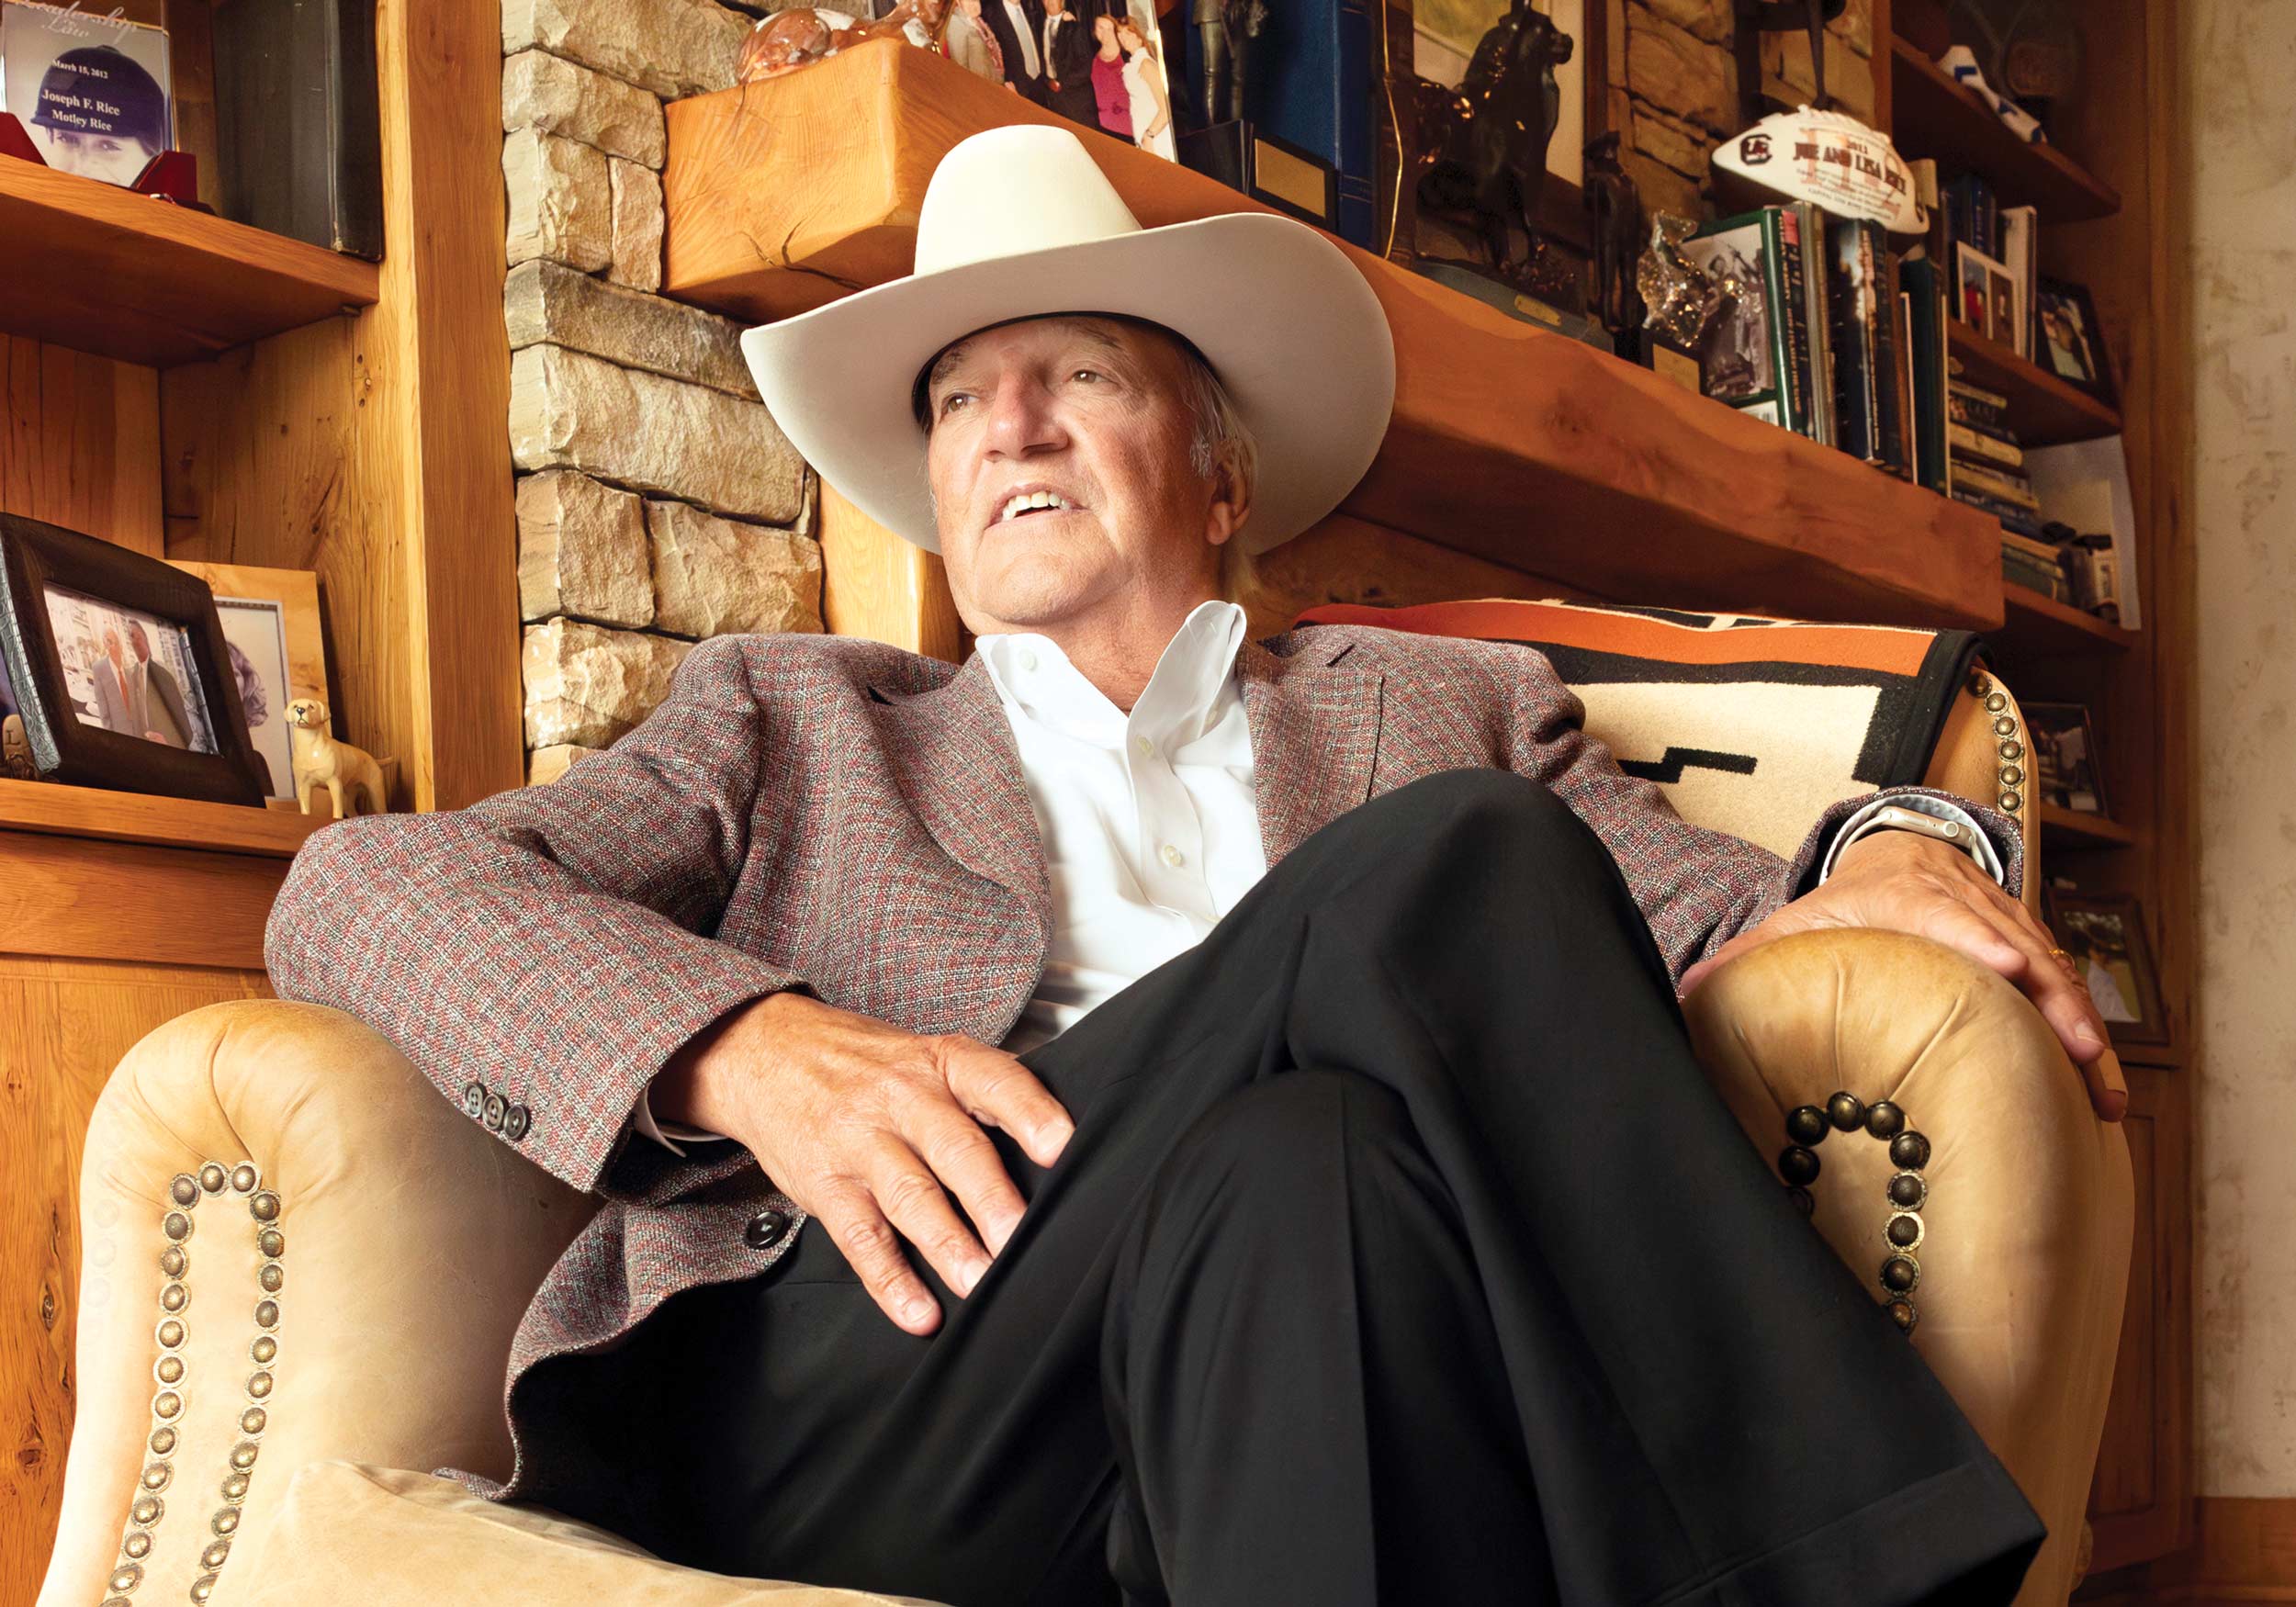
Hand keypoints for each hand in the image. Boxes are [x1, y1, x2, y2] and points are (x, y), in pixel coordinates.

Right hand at [653, 992, 1074, 1333]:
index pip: (994, 1082)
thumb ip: (980, 1094)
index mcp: (940, 1062)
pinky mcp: (827, 1186)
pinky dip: (891, 1280)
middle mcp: (904, 1098)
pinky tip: (918, 1310)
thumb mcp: (924, 1056)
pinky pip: (862, 1237)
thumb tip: (1054, 1152)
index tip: (1060, 1148)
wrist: (764, 1052)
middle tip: (1021, 1239)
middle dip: (992, 1199)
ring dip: (949, 1245)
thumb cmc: (864, 1063)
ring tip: (980, 1282)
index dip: (1030, 1114)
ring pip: (912, 1197)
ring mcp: (862, 1142)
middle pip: (955, 1149)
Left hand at [1679, 830, 2128, 1121]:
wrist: (1894, 851)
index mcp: (1901, 894)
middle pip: (2015, 945)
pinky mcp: (2032, 943)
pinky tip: (2099, 1087)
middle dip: (2050, 997)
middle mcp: (1964, 900)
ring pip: (2053, 969)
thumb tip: (1683, 997)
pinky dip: (2085, 1032)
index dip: (1972, 939)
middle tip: (2076, 1051)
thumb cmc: (1838, 906)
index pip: (1940, 913)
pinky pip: (2067, 985)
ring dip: (2080, 1027)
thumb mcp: (1791, 926)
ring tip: (2099, 1092)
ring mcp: (2005, 920)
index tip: (2001, 969)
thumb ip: (1745, 961)